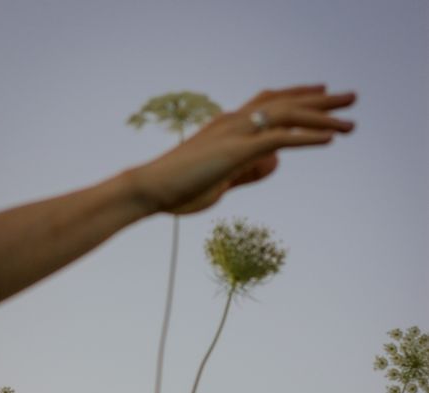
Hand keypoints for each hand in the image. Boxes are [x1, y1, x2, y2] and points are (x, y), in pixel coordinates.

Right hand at [133, 84, 355, 214]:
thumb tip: (275, 163)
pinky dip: (306, 137)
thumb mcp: (222, 179)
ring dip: (322, 118)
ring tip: (350, 121)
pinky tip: (329, 139)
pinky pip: (278, 139)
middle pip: (285, 103)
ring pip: (287, 117)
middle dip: (320, 101)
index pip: (268, 103)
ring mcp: (235, 134)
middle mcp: (234, 122)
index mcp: (228, 127)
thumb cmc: (179, 187)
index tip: (321, 95)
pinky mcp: (235, 151)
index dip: (297, 97)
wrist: (149, 189)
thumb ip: (248, 170)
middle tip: (351, 97)